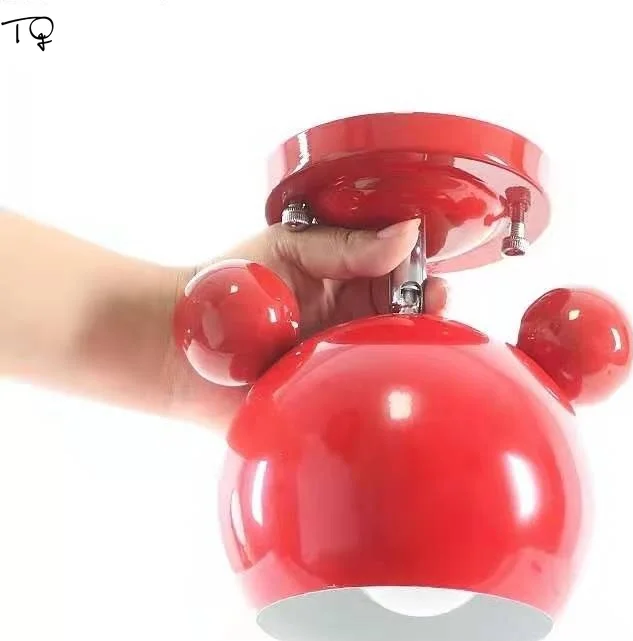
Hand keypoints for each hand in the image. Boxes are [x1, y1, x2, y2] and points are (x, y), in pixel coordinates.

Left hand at [168, 220, 447, 427]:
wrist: (184, 341)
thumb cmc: (230, 287)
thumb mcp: (292, 247)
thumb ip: (348, 245)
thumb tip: (408, 232)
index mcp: (348, 285)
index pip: (403, 279)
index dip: (423, 277)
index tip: (432, 279)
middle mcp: (352, 325)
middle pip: (409, 321)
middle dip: (430, 312)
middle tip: (433, 303)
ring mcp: (343, 363)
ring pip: (396, 359)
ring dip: (415, 348)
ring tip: (418, 336)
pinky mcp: (330, 400)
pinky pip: (371, 400)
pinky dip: (390, 391)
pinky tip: (399, 378)